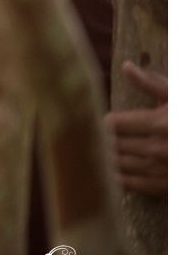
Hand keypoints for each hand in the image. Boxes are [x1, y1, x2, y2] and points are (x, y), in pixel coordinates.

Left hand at [106, 62, 166, 197]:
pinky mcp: (166, 187)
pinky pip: (132, 184)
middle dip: (101, 139)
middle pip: (113, 143)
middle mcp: (158, 148)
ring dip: (105, 157)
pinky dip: (117, 178)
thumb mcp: (177, 97)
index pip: (113, 123)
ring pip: (119, 163)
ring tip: (93, 151)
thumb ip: (151, 83)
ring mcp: (161, 170)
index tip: (101, 120)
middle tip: (86, 135)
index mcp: (159, 123)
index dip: (105, 121)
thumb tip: (126, 67)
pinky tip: (108, 173)